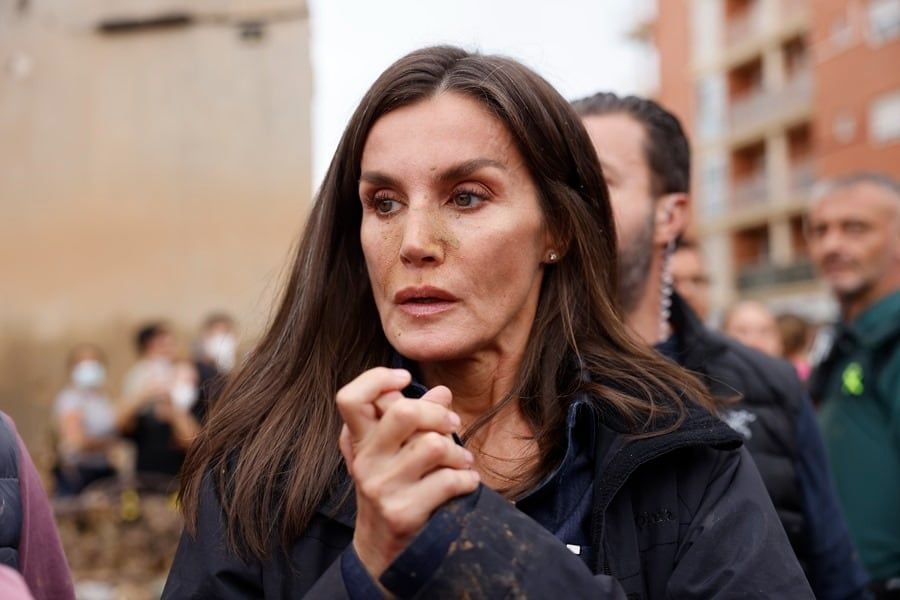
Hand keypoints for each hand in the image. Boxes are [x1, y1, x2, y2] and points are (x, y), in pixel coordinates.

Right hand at [336, 368, 478, 578]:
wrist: (383, 553)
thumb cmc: (395, 491)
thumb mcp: (397, 454)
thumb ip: (416, 420)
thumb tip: (442, 392)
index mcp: (360, 442)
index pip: (350, 398)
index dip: (376, 378)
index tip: (404, 378)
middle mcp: (366, 462)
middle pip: (404, 412)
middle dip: (438, 414)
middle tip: (452, 425)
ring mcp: (381, 488)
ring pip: (433, 445)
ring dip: (458, 453)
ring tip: (461, 462)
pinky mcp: (402, 512)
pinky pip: (448, 480)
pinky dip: (467, 480)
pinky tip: (466, 484)